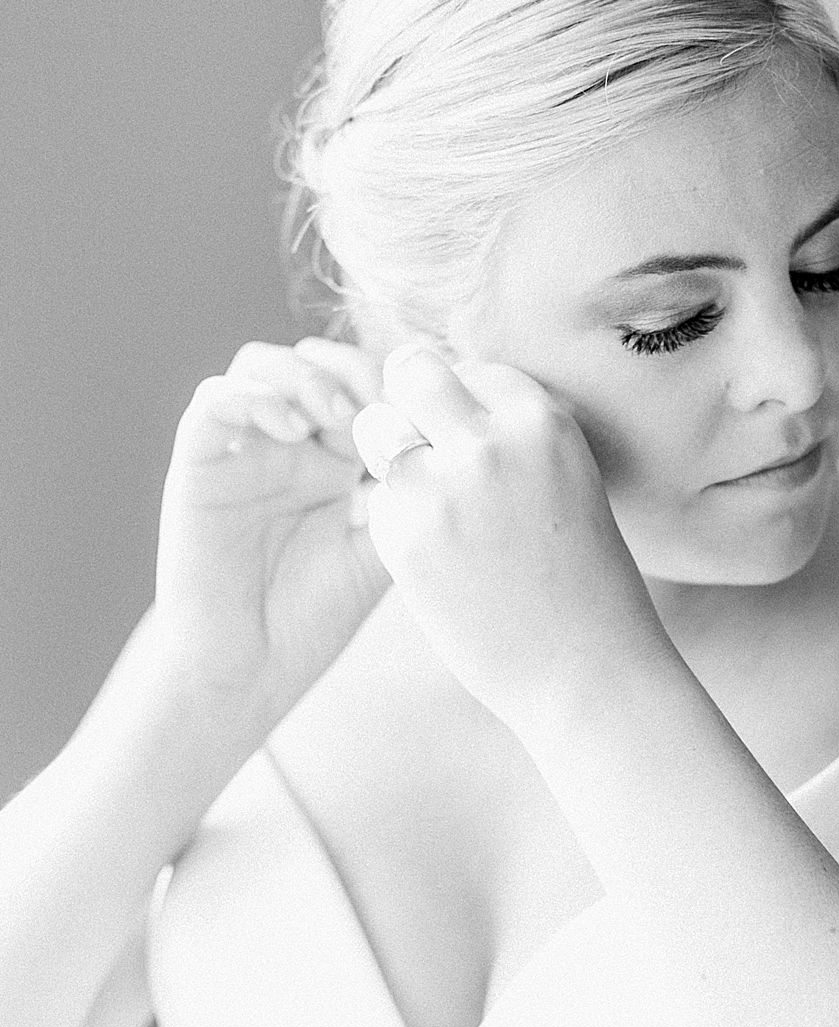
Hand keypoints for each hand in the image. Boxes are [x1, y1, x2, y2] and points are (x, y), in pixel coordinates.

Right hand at [153, 338, 389, 726]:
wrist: (249, 667)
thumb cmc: (315, 617)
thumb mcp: (384, 551)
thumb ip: (409, 495)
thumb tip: (451, 442)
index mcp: (334, 459)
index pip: (363, 384)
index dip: (393, 384)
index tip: (421, 415)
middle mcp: (286, 444)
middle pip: (317, 359)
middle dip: (356, 370)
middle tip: (384, 408)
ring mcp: (241, 449)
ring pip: (263, 363)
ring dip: (307, 376)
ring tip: (340, 417)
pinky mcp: (198, 463)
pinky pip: (213, 398)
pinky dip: (253, 396)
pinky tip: (291, 429)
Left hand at [352, 345, 669, 738]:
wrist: (588, 674)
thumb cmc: (584, 582)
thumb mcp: (568, 480)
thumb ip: (509, 436)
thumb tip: (432, 391)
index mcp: (542, 420)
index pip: (469, 368)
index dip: (466, 408)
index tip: (485, 455)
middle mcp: (490, 443)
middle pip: (409, 371)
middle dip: (409, 405)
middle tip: (427, 454)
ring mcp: (442, 490)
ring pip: (377, 430)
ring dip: (393, 462)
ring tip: (440, 513)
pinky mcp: (406, 540)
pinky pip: (377, 502)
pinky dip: (398, 527)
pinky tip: (443, 564)